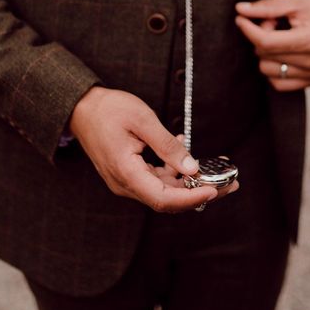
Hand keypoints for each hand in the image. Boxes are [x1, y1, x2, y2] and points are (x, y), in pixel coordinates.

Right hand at [70, 87, 238, 211]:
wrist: (80, 109)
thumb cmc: (108, 110)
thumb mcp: (143, 120)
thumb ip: (167, 146)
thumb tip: (191, 167)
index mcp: (126, 172)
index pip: (163, 199)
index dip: (191, 199)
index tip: (215, 190)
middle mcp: (125, 184)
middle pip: (167, 200)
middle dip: (198, 194)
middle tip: (229, 185)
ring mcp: (125, 181)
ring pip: (163, 192)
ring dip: (188, 184)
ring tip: (215, 171)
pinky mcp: (128, 175)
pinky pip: (154, 180)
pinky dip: (173, 172)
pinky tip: (183, 154)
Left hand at [235, 0, 309, 91]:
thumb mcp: (297, 0)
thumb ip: (268, 6)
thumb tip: (240, 9)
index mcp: (308, 40)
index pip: (265, 42)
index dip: (247, 29)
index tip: (240, 18)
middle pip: (263, 54)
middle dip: (261, 36)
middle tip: (273, 23)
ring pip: (267, 70)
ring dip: (266, 53)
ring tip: (281, 38)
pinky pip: (278, 84)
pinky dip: (274, 69)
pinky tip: (282, 53)